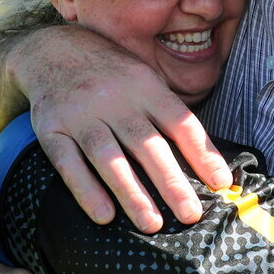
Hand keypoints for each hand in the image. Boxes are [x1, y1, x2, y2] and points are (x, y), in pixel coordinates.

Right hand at [7, 27, 231, 231]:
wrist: (52, 49)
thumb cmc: (112, 74)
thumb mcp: (145, 79)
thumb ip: (171, 113)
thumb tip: (208, 159)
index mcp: (145, 86)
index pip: (180, 122)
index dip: (202, 153)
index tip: (221, 184)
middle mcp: (114, 99)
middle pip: (147, 145)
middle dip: (171, 182)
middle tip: (191, 214)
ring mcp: (81, 114)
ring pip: (109, 158)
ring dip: (132, 193)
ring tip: (152, 225)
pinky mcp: (51, 129)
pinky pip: (68, 163)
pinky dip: (86, 190)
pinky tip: (104, 216)